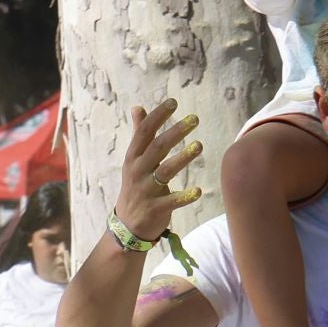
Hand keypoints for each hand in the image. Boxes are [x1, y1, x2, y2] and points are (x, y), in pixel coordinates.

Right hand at [114, 99, 203, 242]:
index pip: (144, 132)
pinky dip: (185, 196)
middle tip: (194, 119)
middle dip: (175, 132)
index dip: (158, 116)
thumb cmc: (135, 186)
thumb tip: (138, 107)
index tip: (174, 102)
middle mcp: (137, 171)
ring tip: (200, 146)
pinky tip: (198, 191)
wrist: (127, 225)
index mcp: (133, 157)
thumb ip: (139, 134)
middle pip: (157, 148)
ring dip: (183, 158)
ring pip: (165, 171)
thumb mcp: (133, 160)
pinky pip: (171, 201)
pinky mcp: (155, 209)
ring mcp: (145, 191)